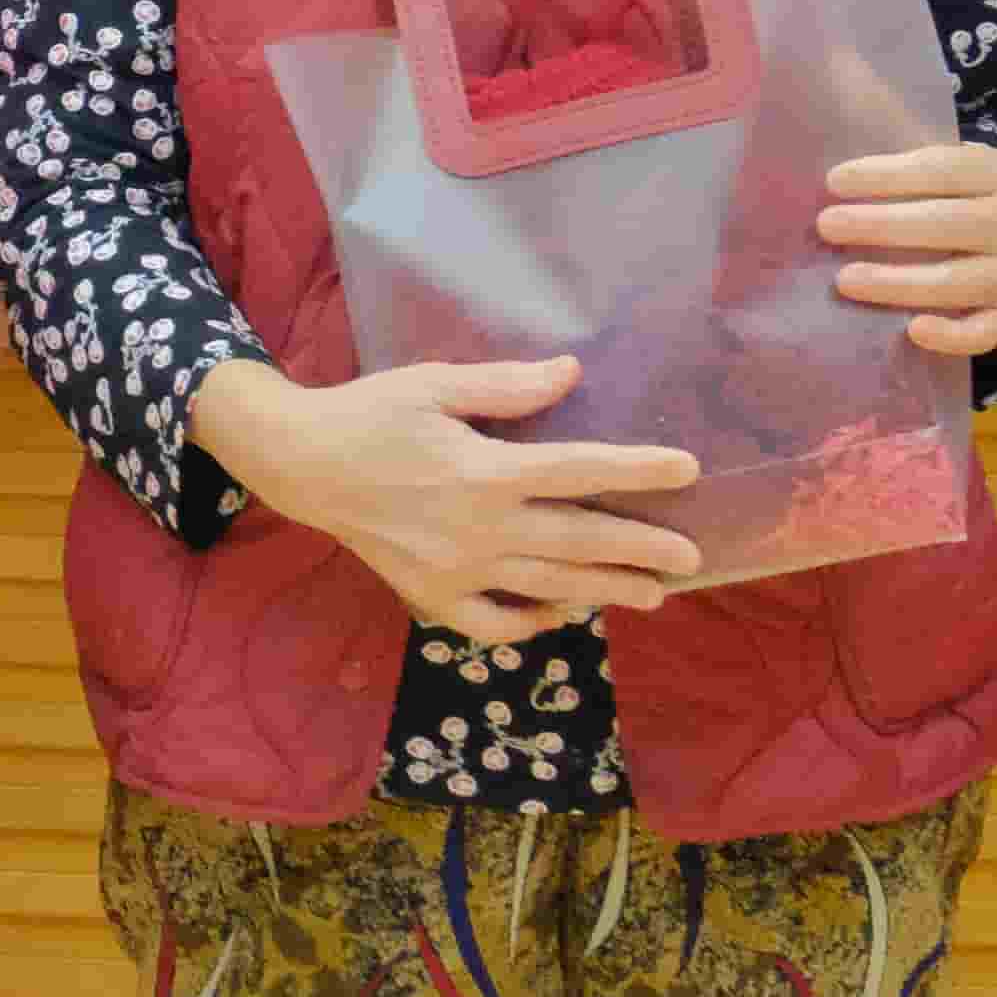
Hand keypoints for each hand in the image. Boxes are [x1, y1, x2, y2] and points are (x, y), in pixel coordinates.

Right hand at [195, 351, 707, 650]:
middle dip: (641, 548)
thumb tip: (571, 374)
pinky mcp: (433, 594)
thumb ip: (506, 387)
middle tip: (692, 556)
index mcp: (484, 469)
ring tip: (655, 593)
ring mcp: (457, 569)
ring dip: (607, 589)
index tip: (687, 469)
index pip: (579, 471)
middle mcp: (478, 527)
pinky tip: (566, 610)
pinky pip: (495, 622)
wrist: (304, 464)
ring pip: (549, 585)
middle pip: (578, 539)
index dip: (637, 470)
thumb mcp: (435, 384)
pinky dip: (535, 622)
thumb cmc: (372, 413)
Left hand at [821, 143, 996, 358]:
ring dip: (896, 282)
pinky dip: (950, 336)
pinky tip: (912, 330)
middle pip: (948, 223)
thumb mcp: (941, 166)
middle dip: (882, 225)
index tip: (834, 182)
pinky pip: (983, 333)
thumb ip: (901, 169)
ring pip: (957, 281)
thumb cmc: (953, 194)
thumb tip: (834, 181)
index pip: (942, 169)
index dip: (887, 175)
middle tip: (827, 225)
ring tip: (844, 279)